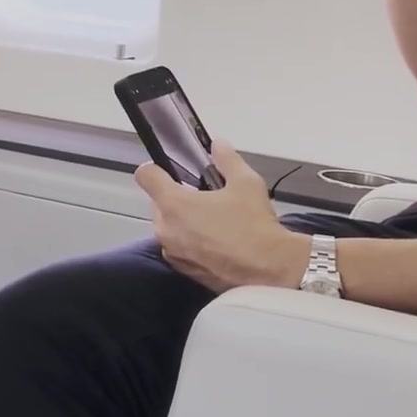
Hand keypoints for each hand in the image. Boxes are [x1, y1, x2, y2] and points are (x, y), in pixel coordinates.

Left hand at [134, 140, 309, 292]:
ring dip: (183, 222)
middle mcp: (164, 228)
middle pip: (158, 202)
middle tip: (206, 200)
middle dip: (177, 198)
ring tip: (214, 223)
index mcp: (173, 203)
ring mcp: (171, 251)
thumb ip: (227, 160)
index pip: (145, 175)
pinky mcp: (182, 269)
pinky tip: (215, 243)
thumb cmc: (254, 225)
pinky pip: (178, 248)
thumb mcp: (246, 184)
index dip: (157, 169)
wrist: (270, 270)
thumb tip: (218, 146)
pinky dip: (190, 243)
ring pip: (168, 226)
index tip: (172, 171)